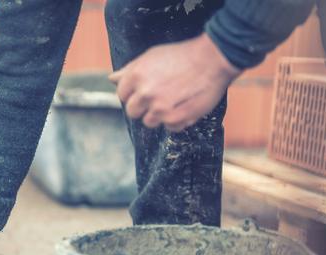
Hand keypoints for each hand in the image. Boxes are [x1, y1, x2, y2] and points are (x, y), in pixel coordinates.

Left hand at [109, 33, 240, 131]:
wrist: (213, 60)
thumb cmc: (182, 56)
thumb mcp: (152, 56)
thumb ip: (130, 70)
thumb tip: (112, 79)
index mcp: (135, 76)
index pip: (121, 95)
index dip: (133, 93)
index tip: (145, 89)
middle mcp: (145, 94)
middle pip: (132, 112)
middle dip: (143, 106)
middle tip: (160, 96)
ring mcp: (159, 109)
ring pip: (149, 122)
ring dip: (159, 115)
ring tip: (174, 99)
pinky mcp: (175, 120)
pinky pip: (169, 127)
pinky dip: (176, 120)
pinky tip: (184, 105)